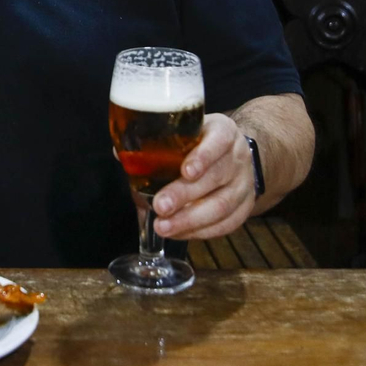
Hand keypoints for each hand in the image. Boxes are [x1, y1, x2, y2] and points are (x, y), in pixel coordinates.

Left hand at [149, 114, 254, 241]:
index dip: (203, 156)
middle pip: (216, 177)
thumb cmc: (201, 144)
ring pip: (222, 205)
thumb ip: (157, 142)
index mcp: (224, 132)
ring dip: (190, 220)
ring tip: (164, 227)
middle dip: (185, 194)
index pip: (219, 141)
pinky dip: (200, 231)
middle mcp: (238, 157)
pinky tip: (178, 233)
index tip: (185, 171)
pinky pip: (225, 224)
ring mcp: (244, 184)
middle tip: (160, 206)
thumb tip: (120, 153)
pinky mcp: (245, 208)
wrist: (234, 156)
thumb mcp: (186, 132)